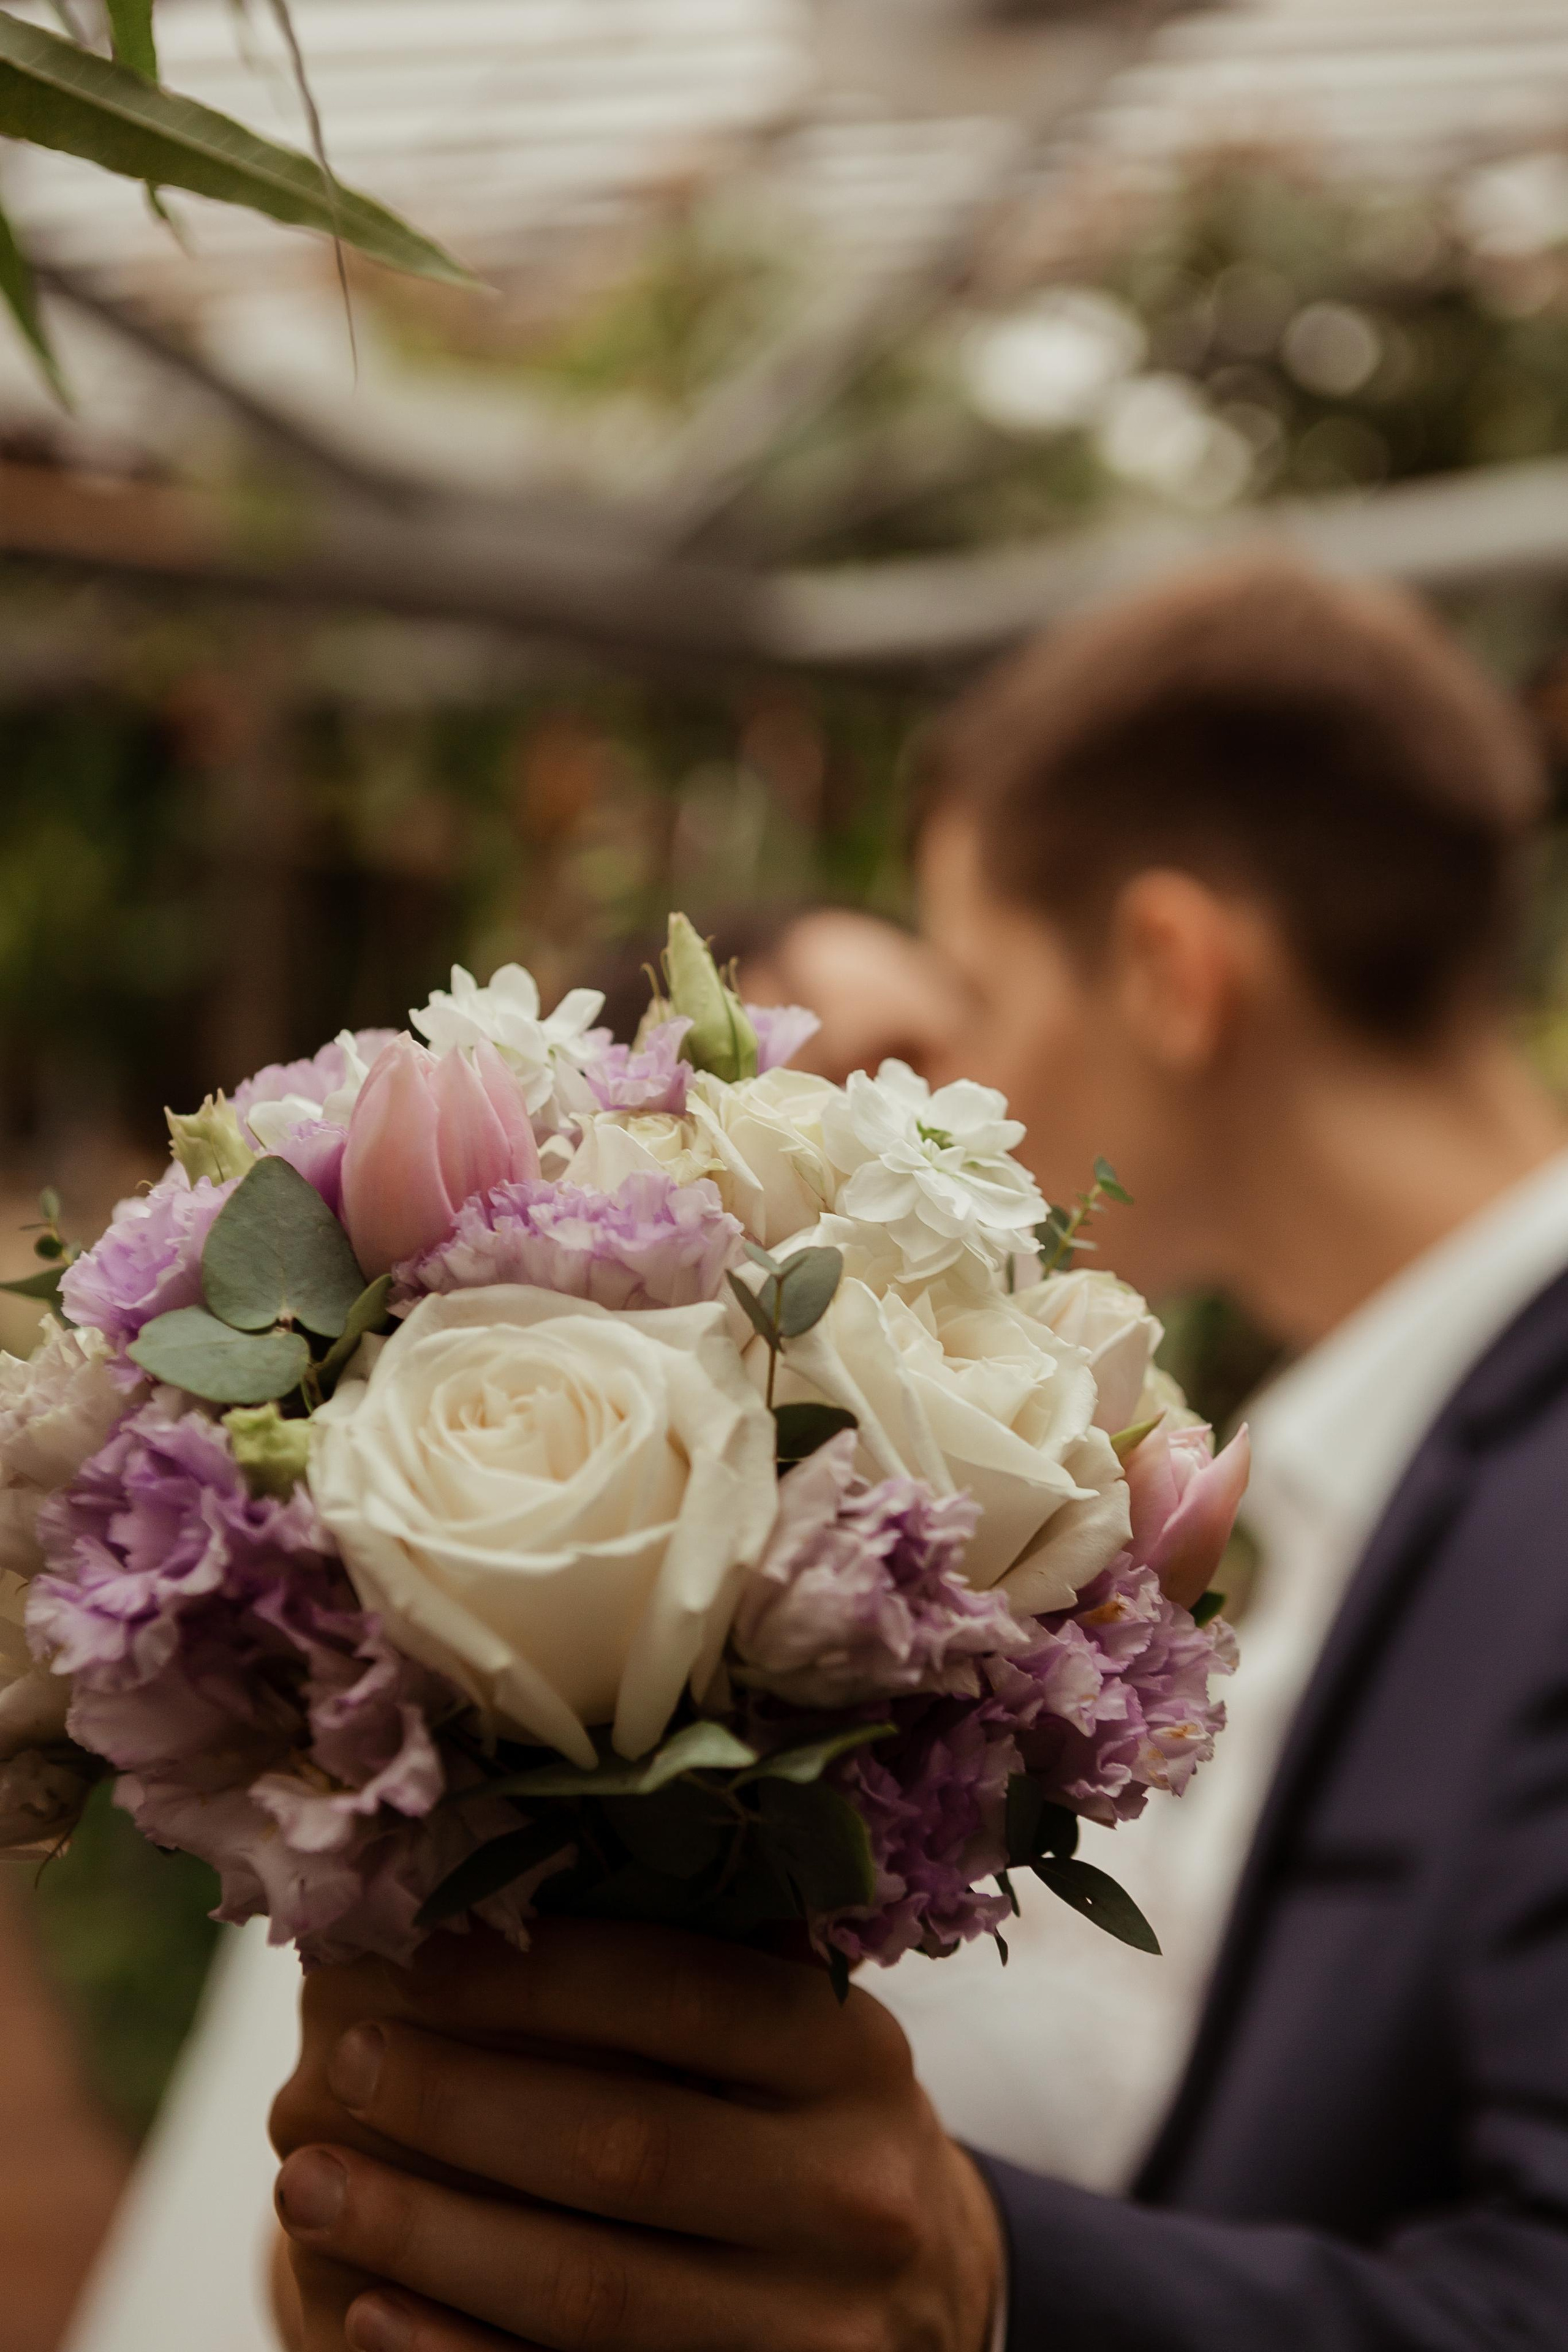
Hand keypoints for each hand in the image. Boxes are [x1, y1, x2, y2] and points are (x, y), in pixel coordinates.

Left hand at [270, 1921, 1002, 2351]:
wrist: (927, 2302)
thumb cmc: (811, 2127)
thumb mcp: (795, 2029)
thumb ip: (694, 1949)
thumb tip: (511, 1856)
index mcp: (853, 2056)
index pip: (683, 1995)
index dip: (538, 1973)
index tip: (418, 1951)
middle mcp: (851, 2192)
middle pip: (625, 2149)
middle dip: (458, 2105)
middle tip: (341, 2063)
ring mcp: (811, 2330)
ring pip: (590, 2290)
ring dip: (427, 2237)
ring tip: (306, 2184)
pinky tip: (369, 2311)